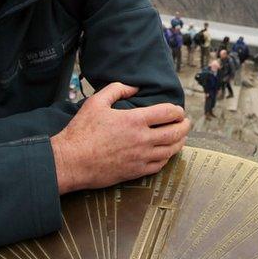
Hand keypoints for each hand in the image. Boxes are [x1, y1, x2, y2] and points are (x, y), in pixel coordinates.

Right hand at [50, 83, 190, 193]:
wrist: (71, 161)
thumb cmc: (81, 131)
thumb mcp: (96, 102)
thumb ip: (117, 89)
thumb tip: (134, 87)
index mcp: (134, 120)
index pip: (168, 113)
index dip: (177, 110)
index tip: (178, 110)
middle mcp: (142, 139)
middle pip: (175, 133)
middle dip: (185, 126)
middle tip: (186, 123)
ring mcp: (141, 158)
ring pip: (171, 150)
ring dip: (180, 142)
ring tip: (181, 137)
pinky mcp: (135, 172)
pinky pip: (159, 165)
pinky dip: (167, 158)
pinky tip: (166, 153)